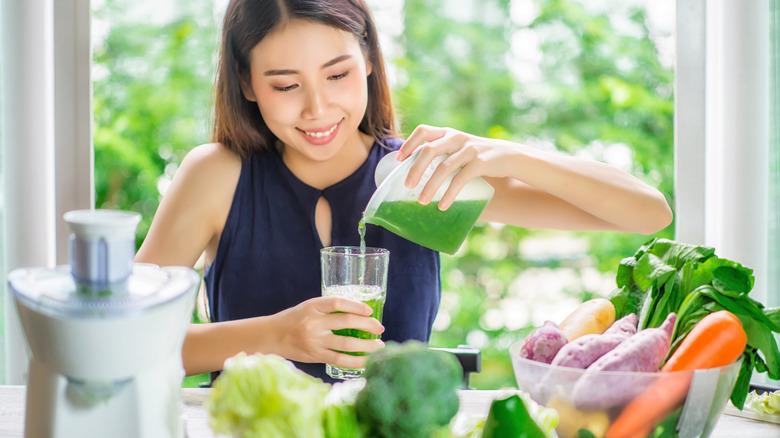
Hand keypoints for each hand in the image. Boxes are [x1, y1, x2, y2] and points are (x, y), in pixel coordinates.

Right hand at [269, 296, 384, 368]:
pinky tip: (367, 360)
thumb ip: (328, 309)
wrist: (271, 336)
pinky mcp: (315, 355)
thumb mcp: (308, 307)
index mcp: (312, 306)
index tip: (369, 310)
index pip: (338, 303)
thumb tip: (358, 313)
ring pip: (346, 344)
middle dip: (368, 325)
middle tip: (380, 328)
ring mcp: (314, 340)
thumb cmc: (293, 319)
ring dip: (366, 346)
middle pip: (346, 322)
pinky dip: (356, 361)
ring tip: (379, 345)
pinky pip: (339, 360)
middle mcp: (313, 322)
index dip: (356, 305)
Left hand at [397, 125, 511, 209]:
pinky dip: (449, 194)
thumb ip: (442, 152)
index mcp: (447, 133)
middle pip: (429, 150)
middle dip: (415, 169)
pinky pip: (460, 179)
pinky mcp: (480, 163)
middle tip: (407, 186)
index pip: (423, 131)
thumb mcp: (458, 147)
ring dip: (430, 186)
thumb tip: (415, 173)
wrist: (508, 155)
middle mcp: (456, 138)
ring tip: (422, 201)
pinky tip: (443, 205)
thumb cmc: (476, 155)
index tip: (399, 160)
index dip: (409, 144)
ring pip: (443, 168)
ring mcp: (469, 149)